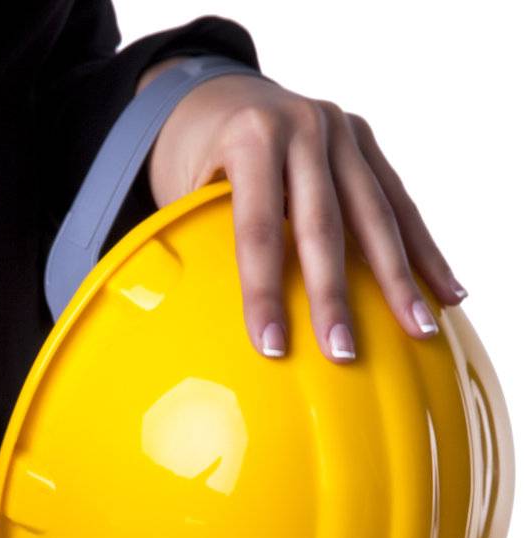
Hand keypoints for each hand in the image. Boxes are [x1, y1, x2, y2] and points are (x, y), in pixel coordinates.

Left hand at [138, 60, 466, 362]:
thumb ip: (197, 237)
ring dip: (400, 278)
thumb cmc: (195, 158)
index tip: (274, 347)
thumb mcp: (181, 188)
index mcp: (252, 137)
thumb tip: (197, 323)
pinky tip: (446, 291)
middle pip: (324, 224)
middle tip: (342, 352)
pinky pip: (398, 203)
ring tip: (419, 328)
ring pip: (376, 214)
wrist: (223, 96)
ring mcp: (342, 131)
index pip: (258, 228)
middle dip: (335, 295)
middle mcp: (304, 127)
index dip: (264, 292)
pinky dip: (422, 250)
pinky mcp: (366, 143)